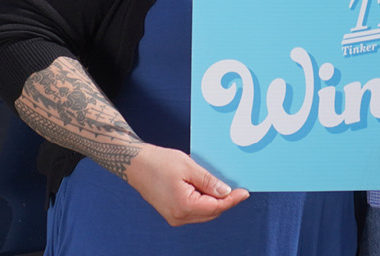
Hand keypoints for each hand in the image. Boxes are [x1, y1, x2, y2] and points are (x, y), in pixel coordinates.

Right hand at [125, 144, 248, 225]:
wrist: (135, 164)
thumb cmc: (159, 162)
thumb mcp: (188, 166)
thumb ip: (209, 181)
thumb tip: (226, 193)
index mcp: (184, 206)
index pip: (216, 207)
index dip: (232, 200)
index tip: (245, 192)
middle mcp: (179, 216)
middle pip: (211, 212)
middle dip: (225, 201)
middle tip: (236, 187)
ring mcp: (174, 217)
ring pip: (203, 213)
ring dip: (214, 202)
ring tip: (221, 186)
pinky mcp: (171, 213)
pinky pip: (194, 211)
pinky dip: (203, 201)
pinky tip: (207, 189)